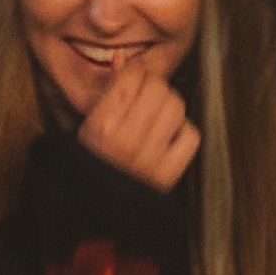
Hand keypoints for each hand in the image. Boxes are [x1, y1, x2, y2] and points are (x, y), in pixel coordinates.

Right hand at [58, 47, 197, 192]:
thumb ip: (106, 96)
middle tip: (146, 97)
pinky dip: (182, 132)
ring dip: (168, 107)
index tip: (134, 79)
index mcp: (102, 125)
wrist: (96, 211)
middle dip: (153, 88)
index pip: (131, 77)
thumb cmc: (89, 166)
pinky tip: (168, 137)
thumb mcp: (85, 127)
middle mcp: (126, 140)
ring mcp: (150, 158)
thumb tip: (125, 63)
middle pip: (157, 88)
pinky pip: (190, 136)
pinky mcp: (169, 173)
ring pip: (176, 107)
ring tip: (156, 116)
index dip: (135, 74)